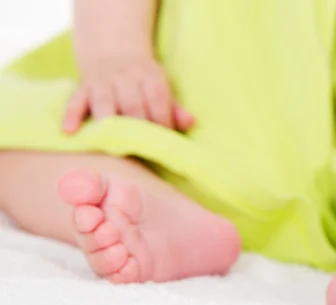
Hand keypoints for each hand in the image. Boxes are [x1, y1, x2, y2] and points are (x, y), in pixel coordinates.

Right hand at [63, 56, 194, 133]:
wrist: (113, 50)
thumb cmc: (143, 80)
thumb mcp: (161, 86)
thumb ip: (174, 108)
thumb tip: (190, 123)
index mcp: (149, 77)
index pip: (158, 100)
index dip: (162, 121)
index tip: (163, 141)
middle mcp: (125, 77)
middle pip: (132, 104)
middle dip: (136, 126)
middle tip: (139, 149)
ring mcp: (102, 82)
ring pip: (104, 102)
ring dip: (107, 123)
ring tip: (109, 144)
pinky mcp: (83, 87)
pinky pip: (75, 100)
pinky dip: (71, 115)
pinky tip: (70, 131)